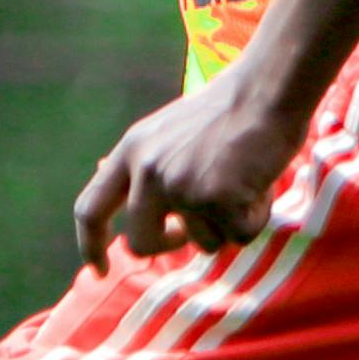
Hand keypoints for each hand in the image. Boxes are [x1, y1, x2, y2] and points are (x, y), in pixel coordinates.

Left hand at [76, 70, 304, 265]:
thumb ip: (142, 161)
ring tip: (242, 181)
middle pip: (142, 243)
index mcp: (132, 151)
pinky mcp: (217, 200)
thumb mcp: (166, 130)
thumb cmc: (227, 109)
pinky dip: (255, 218)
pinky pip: (239, 236)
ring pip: (202, 243)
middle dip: (170, 244)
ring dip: (226, 223)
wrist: (267, 89)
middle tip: (190, 231)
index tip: (99, 270)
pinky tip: (259, 184)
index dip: (90, 245)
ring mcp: (182, 187)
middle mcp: (149, 171)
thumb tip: (102, 171)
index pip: (91, 208)